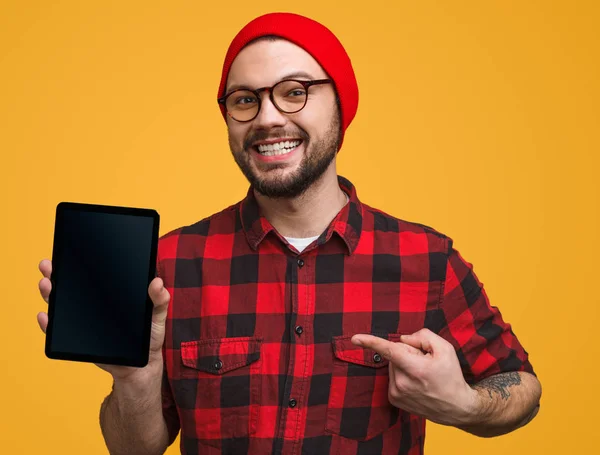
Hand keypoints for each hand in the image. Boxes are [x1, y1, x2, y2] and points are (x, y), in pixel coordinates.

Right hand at [37, 259, 170, 382]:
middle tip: (49, 265)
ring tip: (47, 284)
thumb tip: (157, 282)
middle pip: (72, 285)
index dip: (80, 261)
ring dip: (50, 294)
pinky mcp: (79, 337)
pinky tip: (45, 316)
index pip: (92, 273)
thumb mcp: (157, 315)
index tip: (69, 249)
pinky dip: (49, 324)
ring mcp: (85, 319)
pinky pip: (59, 330)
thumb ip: (159, 299)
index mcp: (111, 293)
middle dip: (57, 273)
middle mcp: (94, 303)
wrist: (141, 364)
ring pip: (62, 304)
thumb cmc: (149, 337)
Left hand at [351, 329, 477, 426]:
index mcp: (415, 369)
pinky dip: (402, 375)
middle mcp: (402, 383)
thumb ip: (423, 336)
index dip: (370, 342)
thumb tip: (403, 338)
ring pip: (393, 364)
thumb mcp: (445, 349)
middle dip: (408, 352)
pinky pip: (393, 376)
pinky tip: (417, 383)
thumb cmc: (451, 376)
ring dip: (405, 364)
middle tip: (426, 363)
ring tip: (423, 375)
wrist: (456, 407)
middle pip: (395, 353)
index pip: (389, 351)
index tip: (354, 338)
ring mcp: (396, 392)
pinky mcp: (394, 399)